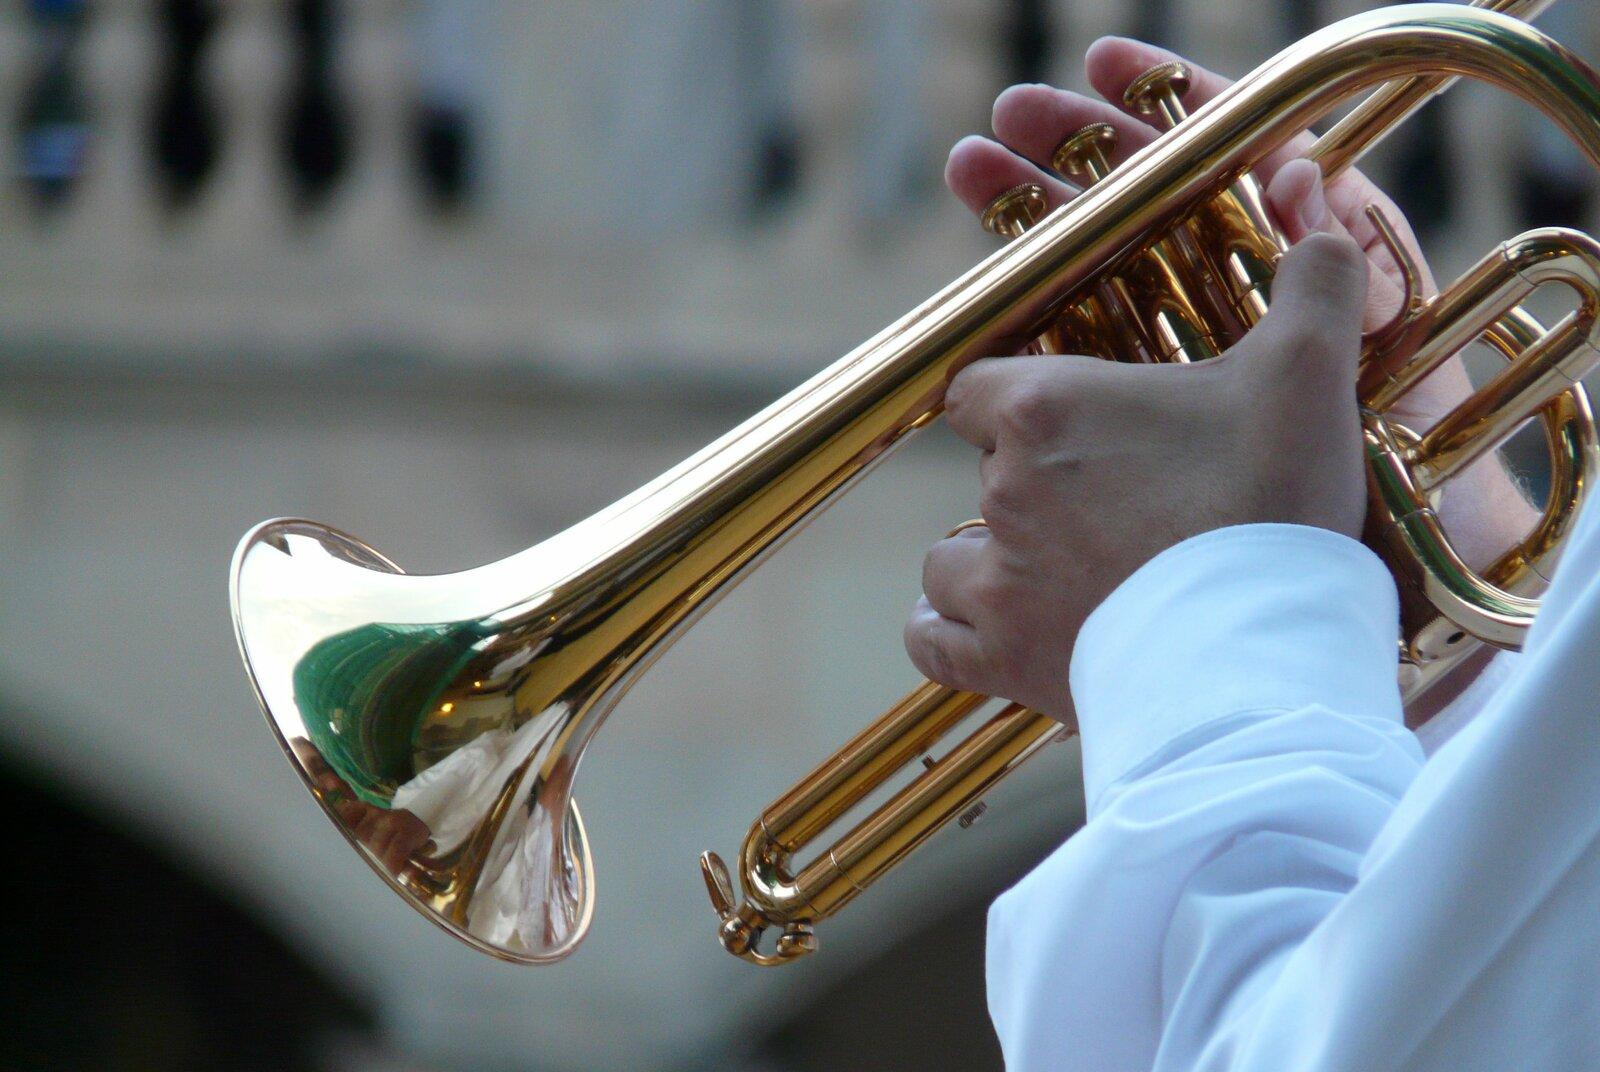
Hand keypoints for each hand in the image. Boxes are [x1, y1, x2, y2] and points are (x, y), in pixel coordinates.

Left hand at [935, 38, 1542, 716]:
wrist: (1261, 647)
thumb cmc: (1271, 505)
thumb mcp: (1308, 375)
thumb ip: (1317, 286)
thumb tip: (1325, 232)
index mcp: (1045, 407)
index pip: (978, 385)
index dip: (1012, 402)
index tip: (1058, 420)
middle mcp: (1002, 486)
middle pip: (981, 470)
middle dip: (1025, 483)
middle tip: (1102, 505)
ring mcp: (993, 577)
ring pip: (948, 557)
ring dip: (987, 561)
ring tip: (1054, 574)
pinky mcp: (998, 657)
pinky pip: (932, 640)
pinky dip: (951, 635)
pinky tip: (988, 634)